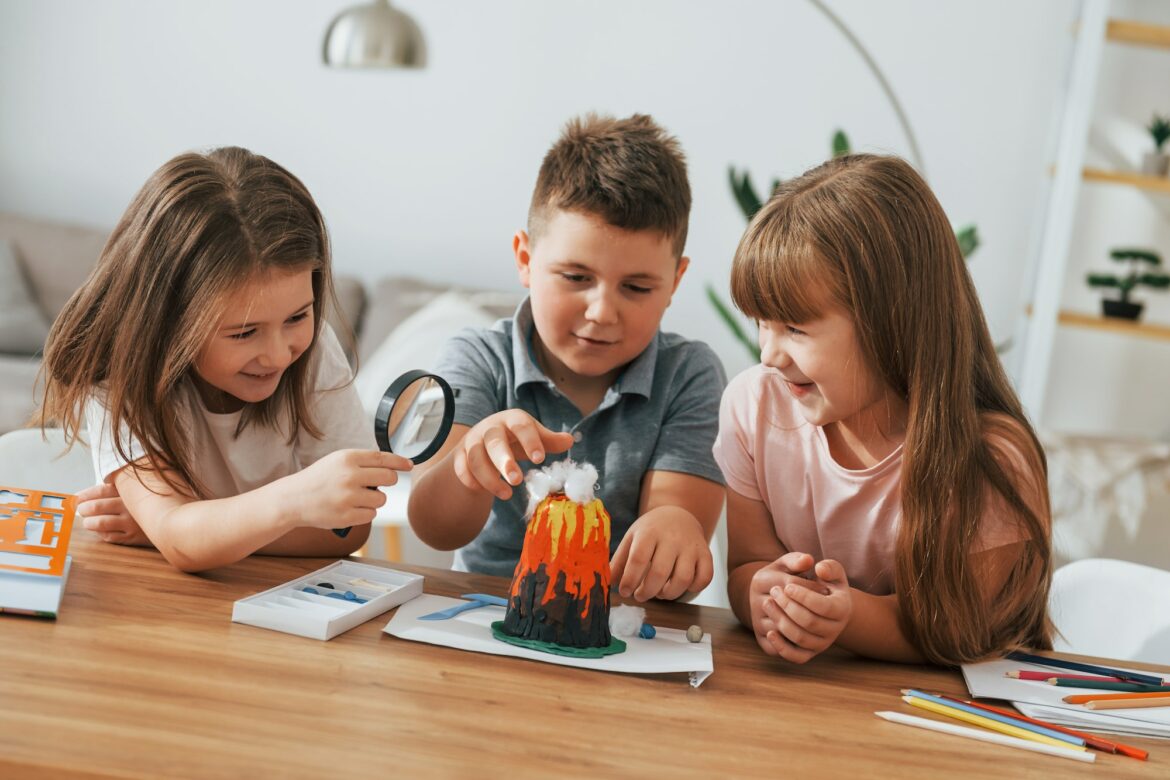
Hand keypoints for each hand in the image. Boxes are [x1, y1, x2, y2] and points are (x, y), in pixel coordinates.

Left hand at [76, 482, 151, 546]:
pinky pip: (109, 536)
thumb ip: (113, 491)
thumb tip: (78, 497)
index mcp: (130, 491)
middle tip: (82, 511)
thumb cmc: (146, 504)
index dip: (84, 495)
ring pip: (99, 523)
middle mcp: (130, 506)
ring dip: (88, 523)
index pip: (100, 491)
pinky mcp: (133, 537)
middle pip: (96, 507)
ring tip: (88, 522)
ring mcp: (132, 522)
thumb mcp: (134, 492)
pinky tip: (101, 530)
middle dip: (83, 509)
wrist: (171, 521)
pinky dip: (100, 533)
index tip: (76, 498)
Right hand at [281, 449, 411, 530]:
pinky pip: (371, 515)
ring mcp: (348, 497)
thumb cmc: (319, 479)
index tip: (409, 465)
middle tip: (375, 485)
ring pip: (381, 499)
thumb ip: (363, 462)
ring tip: (355, 497)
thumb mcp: (337, 461)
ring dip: (374, 500)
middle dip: (387, 482)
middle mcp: (349, 476)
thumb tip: (393, 466)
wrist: (293, 499)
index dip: (400, 462)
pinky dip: (365, 513)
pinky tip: (350, 508)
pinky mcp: (346, 516)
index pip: (383, 458)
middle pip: (389, 478)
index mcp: (347, 458)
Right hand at [452, 410, 574, 500]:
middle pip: (494, 442)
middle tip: (517, 480)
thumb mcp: (532, 436)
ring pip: (475, 458)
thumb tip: (570, 441)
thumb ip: (549, 440)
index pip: (521, 426)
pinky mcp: (460, 455)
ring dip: (489, 478)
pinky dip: (470, 480)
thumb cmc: (514, 439)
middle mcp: (490, 428)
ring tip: (507, 494)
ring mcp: (472, 441)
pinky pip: (461, 468)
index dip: (530, 441)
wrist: (482, 440)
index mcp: (511, 420)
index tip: (540, 459)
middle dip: (504, 461)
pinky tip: (482, 492)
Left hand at [610, 506, 712, 600]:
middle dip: (647, 591)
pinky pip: (704, 577)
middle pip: (660, 572)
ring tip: (659, 592)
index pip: (638, 559)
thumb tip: (608, 583)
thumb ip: (619, 561)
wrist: (678, 515)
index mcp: (650, 532)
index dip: (630, 580)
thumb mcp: (632, 539)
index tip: (625, 592)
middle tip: (640, 596)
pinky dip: (693, 588)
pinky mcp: (706, 554)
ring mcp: (691, 546)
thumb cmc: (651, 531)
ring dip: (669, 594)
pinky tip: (681, 586)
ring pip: (683, 578)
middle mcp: (672, 538)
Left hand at [757, 555, 851, 662]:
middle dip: (788, 606)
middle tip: (773, 591)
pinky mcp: (809, 654)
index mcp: (843, 609)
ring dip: (780, 621)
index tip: (787, 585)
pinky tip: (769, 632)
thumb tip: (819, 568)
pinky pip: (795, 657)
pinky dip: (781, 647)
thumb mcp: (831, 571)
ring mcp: (822, 644)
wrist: (826, 606)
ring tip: (767, 603)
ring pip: (800, 638)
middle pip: (809, 622)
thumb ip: (828, 566)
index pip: (823, 606)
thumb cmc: (826, 584)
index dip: (803, 596)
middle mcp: (835, 630)